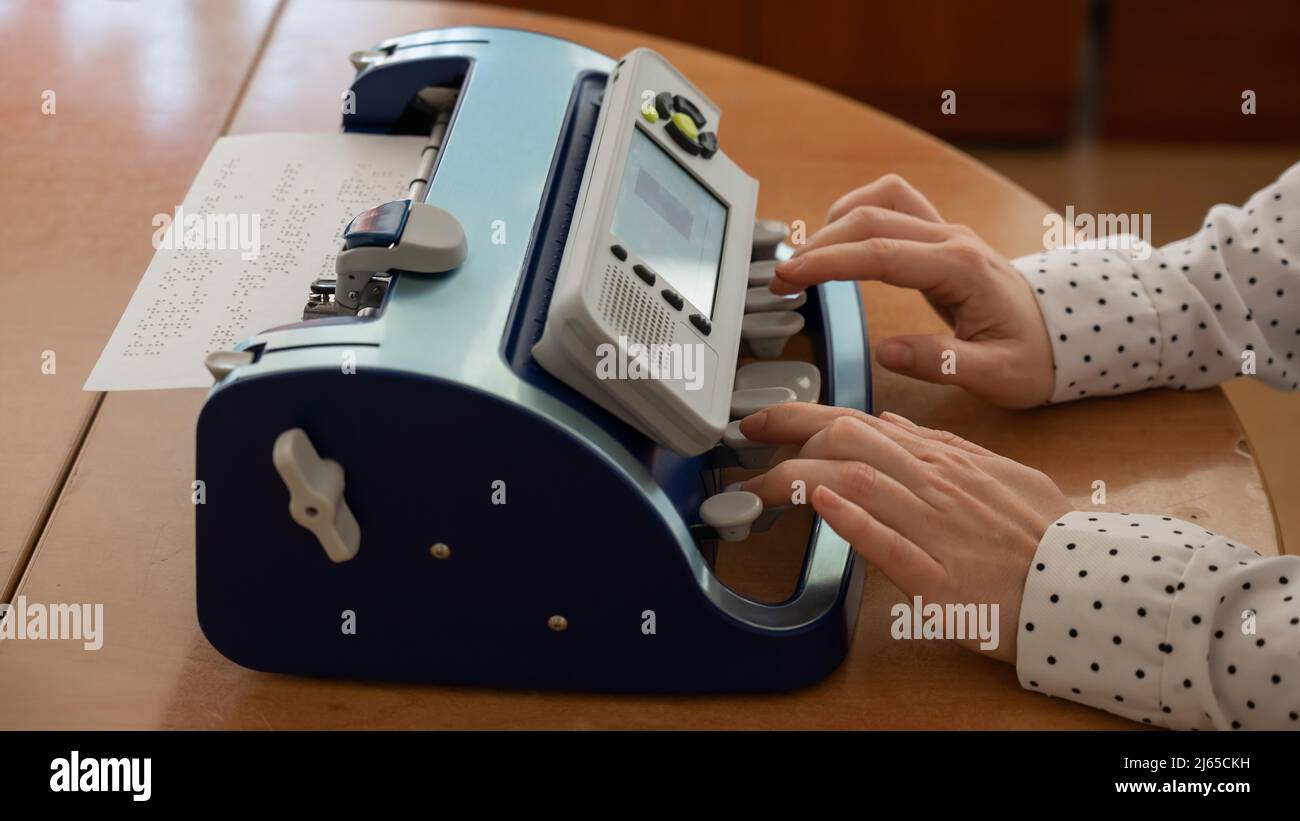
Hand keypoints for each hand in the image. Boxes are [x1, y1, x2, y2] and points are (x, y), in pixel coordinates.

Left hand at [739, 403, 1071, 663]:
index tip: (764, 421)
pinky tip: (823, 507)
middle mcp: (934, 484)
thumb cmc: (1039, 532)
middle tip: (745, 443)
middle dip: (788, 435)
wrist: (1083, 582)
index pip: (860, 424)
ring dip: (800, 479)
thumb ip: (940, 446)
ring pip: (861, 483)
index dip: (803, 417)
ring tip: (762, 484)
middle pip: (849, 442)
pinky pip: (891, 543)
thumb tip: (889, 423)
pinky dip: (853, 522)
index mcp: (944, 460)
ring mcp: (935, 529)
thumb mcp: (995, 471)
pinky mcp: (939, 578)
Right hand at [771, 174, 1054, 408]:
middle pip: (871, 218)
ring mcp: (945, 232)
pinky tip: (838, 242)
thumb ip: (945, 363)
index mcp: (961, 269)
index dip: (829, 262)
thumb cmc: (1033, 355)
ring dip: (835, 223)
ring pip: (879, 201)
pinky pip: (891, 203)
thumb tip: (888, 351)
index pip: (881, 252)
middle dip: (818, 244)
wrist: (1063, 334)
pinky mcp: (938, 236)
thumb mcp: (998, 374)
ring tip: (804, 261)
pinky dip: (857, 213)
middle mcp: (951, 239)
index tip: (789, 276)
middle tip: (781, 279)